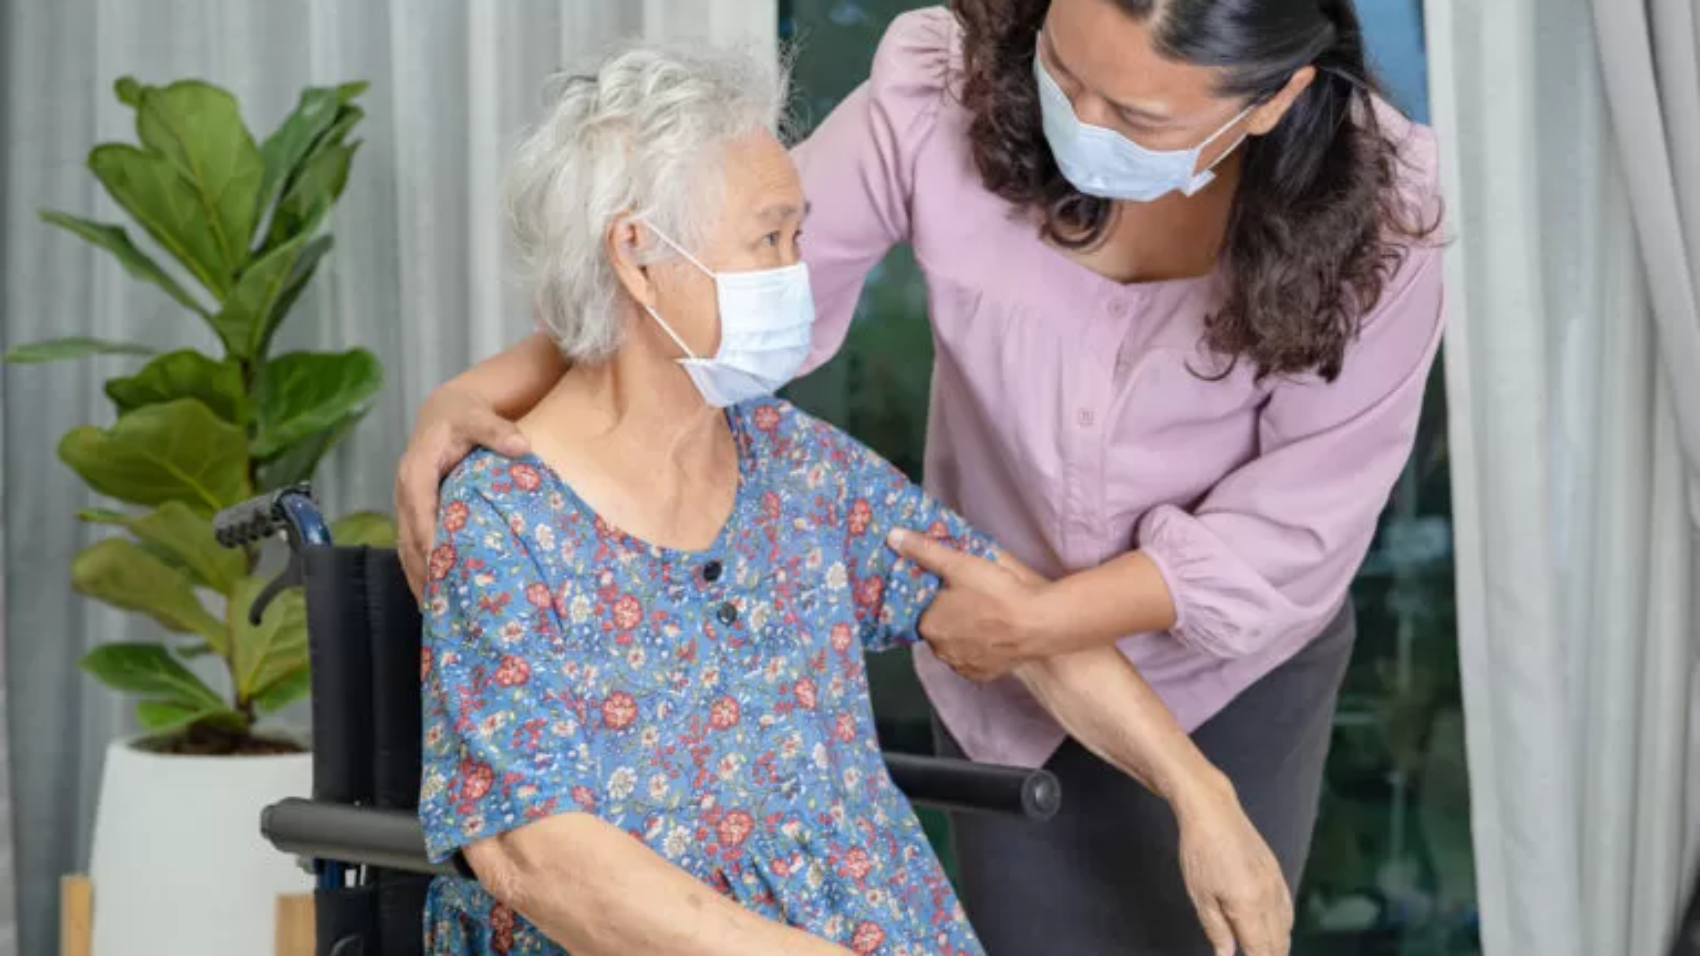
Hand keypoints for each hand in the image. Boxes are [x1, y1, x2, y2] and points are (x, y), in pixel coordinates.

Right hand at [395, 387, 529, 595]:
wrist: (445, 412)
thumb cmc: (463, 415)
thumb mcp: (479, 417)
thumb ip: (498, 431)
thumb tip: (521, 445)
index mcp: (416, 471)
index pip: (421, 512)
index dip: (430, 540)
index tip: (444, 567)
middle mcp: (406, 492)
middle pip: (409, 539)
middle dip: (423, 572)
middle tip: (442, 605)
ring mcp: (407, 506)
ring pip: (406, 549)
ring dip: (419, 581)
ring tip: (436, 615)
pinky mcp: (415, 515)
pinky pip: (412, 548)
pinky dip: (421, 573)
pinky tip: (435, 599)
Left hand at [885, 529, 1052, 680]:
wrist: (1038, 624)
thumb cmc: (996, 593)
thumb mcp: (958, 564)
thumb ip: (924, 551)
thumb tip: (893, 537)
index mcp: (929, 626)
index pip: (922, 611)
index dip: (937, 598)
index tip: (952, 588)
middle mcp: (941, 651)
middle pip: (939, 629)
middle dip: (950, 616)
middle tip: (972, 598)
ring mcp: (964, 665)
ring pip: (957, 645)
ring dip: (965, 633)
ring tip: (986, 614)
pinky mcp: (985, 675)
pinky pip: (975, 660)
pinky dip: (981, 648)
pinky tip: (994, 633)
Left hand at [1173, 777, 1293, 955]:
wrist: (1212, 810)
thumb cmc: (1199, 850)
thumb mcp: (1200, 895)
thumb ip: (1216, 930)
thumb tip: (1227, 955)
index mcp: (1248, 905)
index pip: (1262, 949)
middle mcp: (1269, 896)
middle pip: (1278, 941)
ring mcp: (1276, 882)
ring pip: (1286, 926)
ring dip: (1279, 944)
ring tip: (1268, 953)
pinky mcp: (1276, 871)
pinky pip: (1287, 907)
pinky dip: (1284, 924)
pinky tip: (1276, 930)